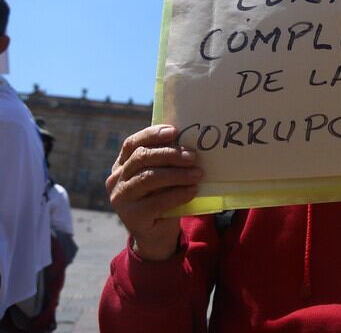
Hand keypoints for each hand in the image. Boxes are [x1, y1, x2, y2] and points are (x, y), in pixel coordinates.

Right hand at [106, 125, 201, 260]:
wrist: (157, 234)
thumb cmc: (162, 197)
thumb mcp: (161, 176)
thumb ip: (166, 161)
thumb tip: (189, 142)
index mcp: (122, 165)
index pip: (132, 143)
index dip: (152, 134)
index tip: (174, 132)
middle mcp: (116, 180)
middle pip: (142, 158)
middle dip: (170, 154)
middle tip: (193, 156)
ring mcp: (121, 198)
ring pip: (149, 178)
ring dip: (177, 174)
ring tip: (198, 174)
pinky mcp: (132, 216)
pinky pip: (157, 201)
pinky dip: (178, 194)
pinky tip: (192, 191)